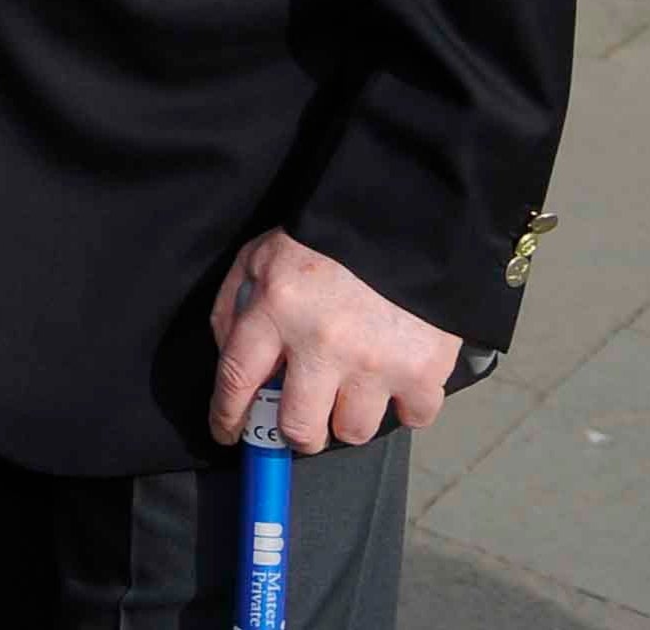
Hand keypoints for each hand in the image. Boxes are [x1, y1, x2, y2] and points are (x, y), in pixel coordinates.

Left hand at [209, 227, 460, 450]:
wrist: (405, 216)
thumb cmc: (325, 238)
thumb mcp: (261, 255)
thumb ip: (234, 305)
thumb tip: (229, 359)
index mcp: (276, 308)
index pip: (237, 379)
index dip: (227, 415)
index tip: (227, 432)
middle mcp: (322, 343)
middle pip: (299, 427)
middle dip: (295, 432)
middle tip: (302, 418)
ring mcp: (374, 362)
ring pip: (352, 431)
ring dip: (347, 418)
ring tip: (351, 390)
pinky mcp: (423, 370)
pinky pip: (412, 419)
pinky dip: (404, 407)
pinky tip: (394, 380)